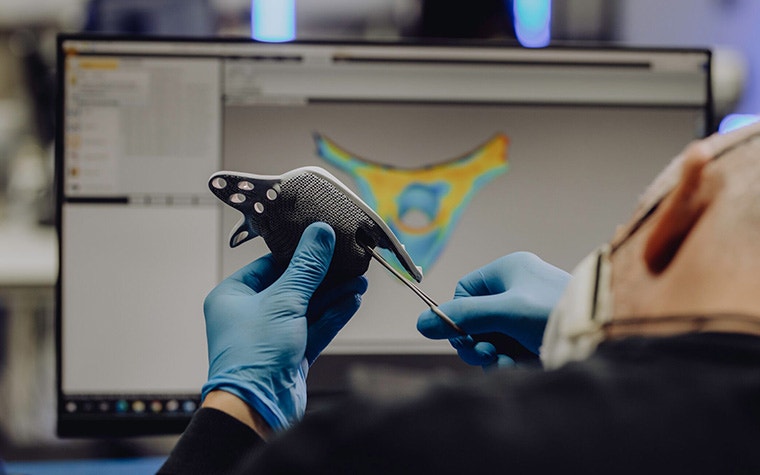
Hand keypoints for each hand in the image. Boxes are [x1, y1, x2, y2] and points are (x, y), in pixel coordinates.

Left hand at [202, 222, 367, 430]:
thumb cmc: (254, 356)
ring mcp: (272, 336)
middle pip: (292, 286)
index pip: (269, 265)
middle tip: (348, 262)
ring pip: (307, 308)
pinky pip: (314, 328)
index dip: (297, 254)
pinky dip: (333, 315)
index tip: (322, 242)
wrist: (256, 408)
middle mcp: (250, 315)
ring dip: (333, 295)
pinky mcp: (290, 354)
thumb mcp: (284, 300)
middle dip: (323, 277)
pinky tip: (351, 301)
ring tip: (358, 281)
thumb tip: (320, 233)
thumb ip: (307, 267)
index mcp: (233, 296)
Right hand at [417, 252, 568, 367]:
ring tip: (503, 361)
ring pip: (491, 336)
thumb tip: (421, 323)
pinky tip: (517, 366)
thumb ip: (460, 317)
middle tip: (484, 354)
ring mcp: (528, 313)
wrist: (602, 333)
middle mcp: (517, 289)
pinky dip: (510, 360)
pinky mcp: (539, 335)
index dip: (459, 316)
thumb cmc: (554, 312)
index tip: (463, 336)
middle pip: (475, 318)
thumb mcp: (502, 312)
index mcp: (508, 270)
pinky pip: (511, 348)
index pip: (465, 292)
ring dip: (491, 353)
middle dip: (475, 340)